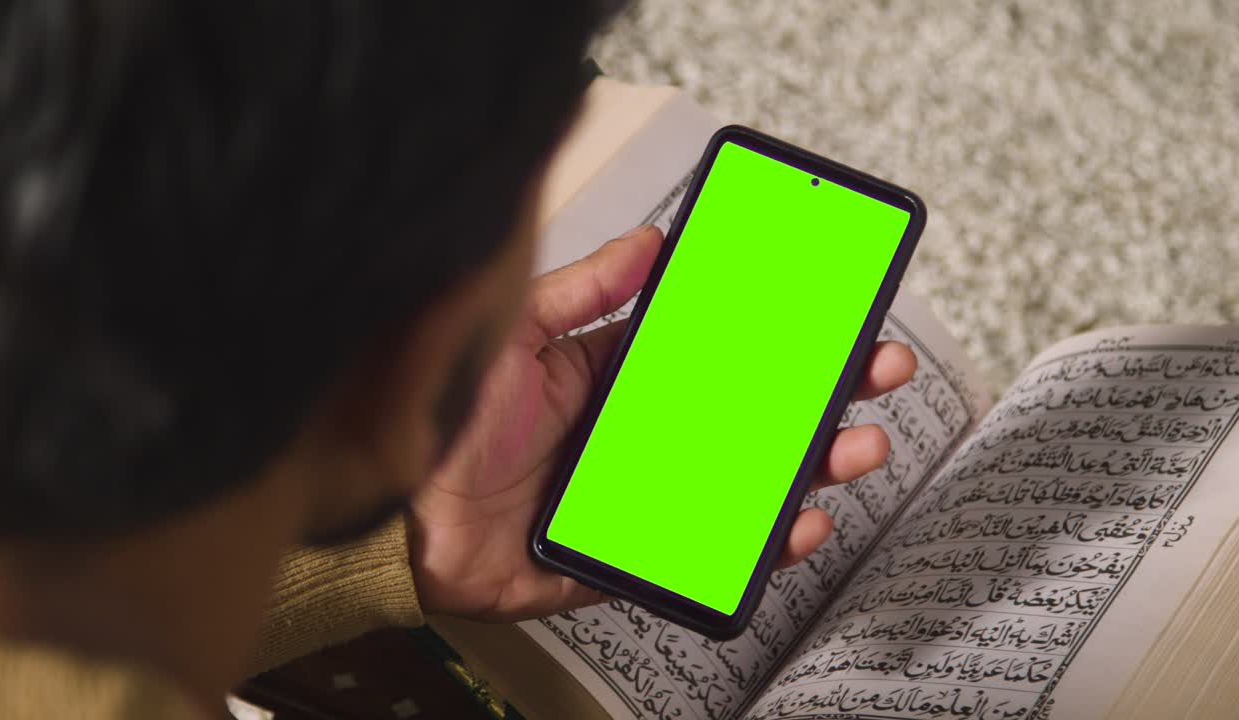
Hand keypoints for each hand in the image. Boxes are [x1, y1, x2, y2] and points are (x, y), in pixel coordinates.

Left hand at [408, 225, 916, 620]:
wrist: (391, 510)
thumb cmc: (446, 418)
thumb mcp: (520, 333)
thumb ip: (585, 289)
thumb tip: (652, 242)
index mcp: (618, 381)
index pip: (719, 359)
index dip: (780, 343)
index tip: (835, 319)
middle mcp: (638, 440)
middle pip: (750, 422)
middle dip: (821, 400)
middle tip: (875, 375)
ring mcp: (638, 500)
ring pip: (744, 488)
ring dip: (811, 469)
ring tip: (857, 446)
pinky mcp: (625, 558)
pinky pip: (704, 556)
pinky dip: (759, 546)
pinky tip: (798, 523)